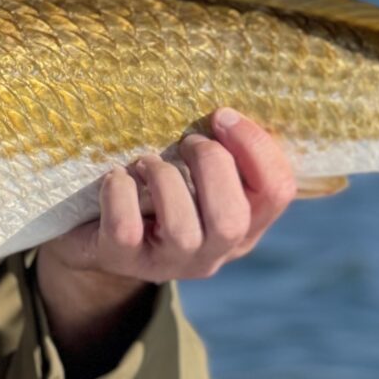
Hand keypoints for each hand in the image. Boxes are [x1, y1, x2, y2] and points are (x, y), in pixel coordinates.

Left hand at [35, 109, 297, 363]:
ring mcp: (168, 264)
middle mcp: (213, 252)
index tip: (222, 116)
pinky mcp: (122, 260)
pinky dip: (120, 192)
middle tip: (187, 142)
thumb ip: (223, 154)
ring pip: (182, 231)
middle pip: (232, 220)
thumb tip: (225, 114)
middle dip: (211, 165)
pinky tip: (117, 176)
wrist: (100, 234)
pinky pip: (126, 230)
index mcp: (245, 225)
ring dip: (164, 179)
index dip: (256, 146)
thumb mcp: (200, 175)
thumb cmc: (160, 192)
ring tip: (148, 162)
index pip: (277, 192)